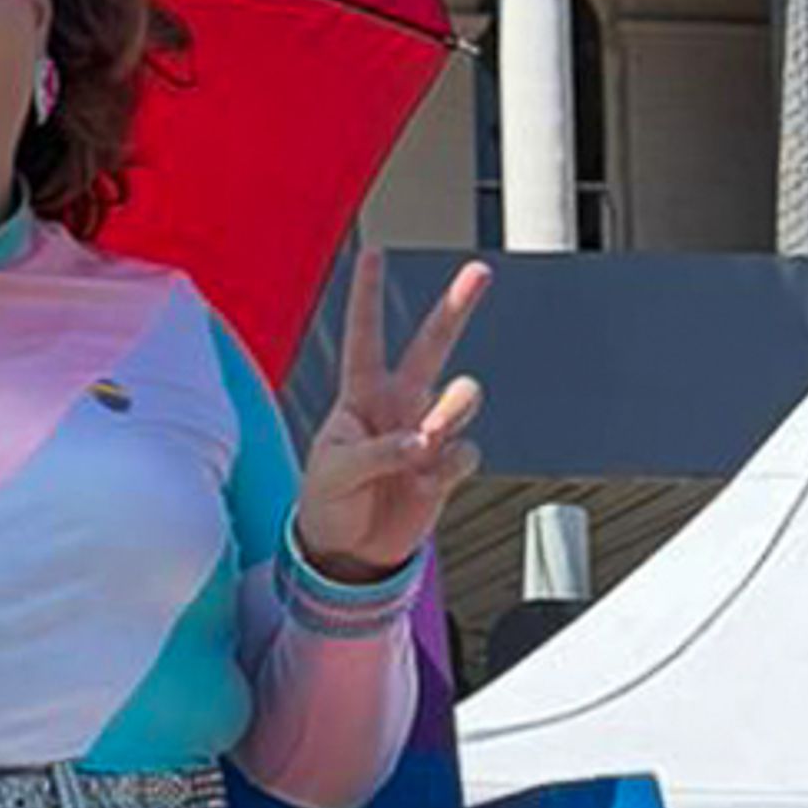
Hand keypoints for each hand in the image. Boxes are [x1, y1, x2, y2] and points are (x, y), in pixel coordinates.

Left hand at [292, 247, 487, 580]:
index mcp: (361, 396)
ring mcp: (428, 433)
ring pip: (463, 396)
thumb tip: (422, 442)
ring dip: (453, 410)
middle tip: (478, 272)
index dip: (368, 296)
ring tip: (428, 440)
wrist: (349, 553)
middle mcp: (400, 405)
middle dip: (456, 306)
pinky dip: (448, 466)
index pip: (365, 337)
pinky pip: (466, 452)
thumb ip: (377, 451)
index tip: (373, 254)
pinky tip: (426, 482)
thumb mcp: (335, 473)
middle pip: (433, 345)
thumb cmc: (329, 502)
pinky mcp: (446, 467)